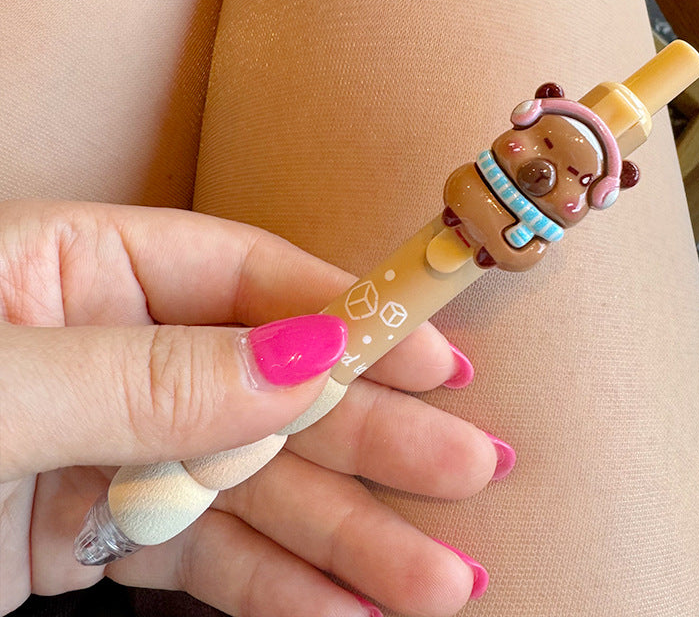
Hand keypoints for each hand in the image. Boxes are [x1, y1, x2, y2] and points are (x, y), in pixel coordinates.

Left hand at [0, 201, 502, 616]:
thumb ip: (147, 370)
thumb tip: (306, 357)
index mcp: (78, 265)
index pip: (249, 276)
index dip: (349, 316)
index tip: (435, 357)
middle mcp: (109, 345)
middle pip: (272, 387)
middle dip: (375, 436)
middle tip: (472, 471)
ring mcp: (109, 442)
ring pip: (253, 487)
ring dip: (348, 538)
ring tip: (441, 582)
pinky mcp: (94, 532)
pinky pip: (206, 557)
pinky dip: (279, 591)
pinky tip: (353, 613)